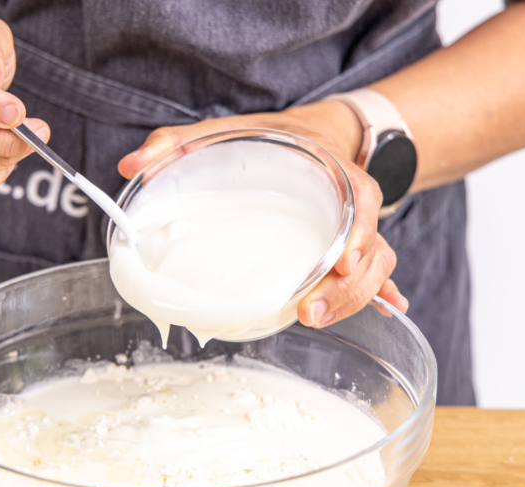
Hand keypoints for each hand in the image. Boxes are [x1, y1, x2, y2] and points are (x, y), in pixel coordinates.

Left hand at [118, 101, 408, 326]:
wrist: (314, 135)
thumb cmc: (272, 138)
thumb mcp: (228, 131)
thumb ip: (180, 142)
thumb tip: (132, 165)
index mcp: (332, 176)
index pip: (360, 204)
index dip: (357, 235)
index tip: (340, 263)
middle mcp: (352, 208)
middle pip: (371, 251)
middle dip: (349, 288)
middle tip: (308, 311)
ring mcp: (356, 233)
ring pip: (374, 269)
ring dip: (353, 300)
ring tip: (313, 318)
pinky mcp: (351, 252)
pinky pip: (374, 275)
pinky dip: (381, 294)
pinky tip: (392, 310)